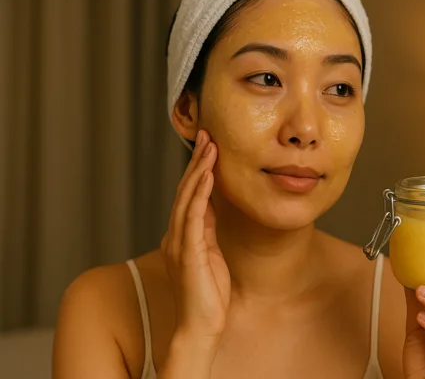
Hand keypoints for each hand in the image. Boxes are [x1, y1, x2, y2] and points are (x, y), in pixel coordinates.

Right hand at [160, 129, 229, 349]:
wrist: (201, 326)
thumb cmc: (208, 293)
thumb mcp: (210, 253)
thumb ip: (207, 229)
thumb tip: (211, 204)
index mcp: (181, 235)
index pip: (189, 195)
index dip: (198, 170)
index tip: (208, 146)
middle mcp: (176, 235)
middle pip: (186, 190)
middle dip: (197, 161)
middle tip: (207, 135)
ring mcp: (179, 243)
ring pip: (187, 198)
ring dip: (199, 171)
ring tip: (210, 147)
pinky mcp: (187, 253)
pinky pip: (193, 218)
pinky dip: (200, 194)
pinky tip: (207, 176)